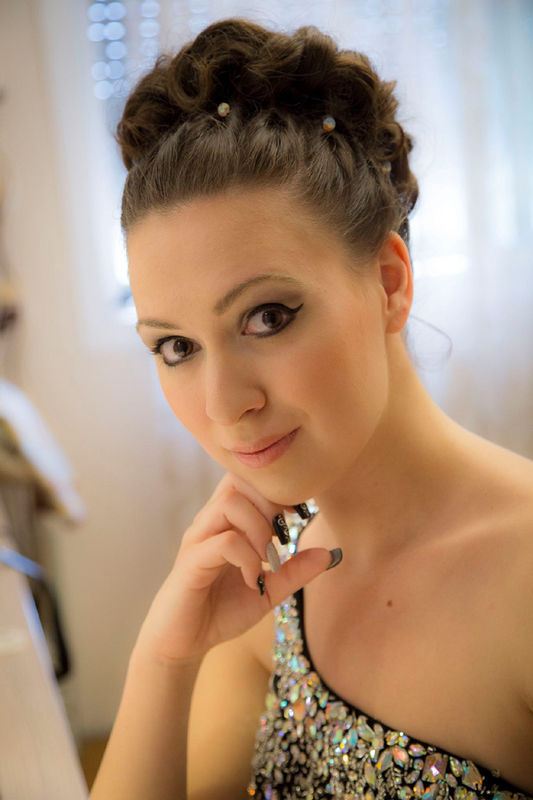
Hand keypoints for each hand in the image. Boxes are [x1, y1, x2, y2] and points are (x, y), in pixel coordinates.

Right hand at [132, 471, 334, 664]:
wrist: (184, 642)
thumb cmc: (222, 609)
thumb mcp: (269, 590)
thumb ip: (295, 571)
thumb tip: (330, 554)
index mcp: (226, 520)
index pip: (248, 478)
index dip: (278, 489)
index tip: (297, 515)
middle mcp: (209, 521)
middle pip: (239, 481)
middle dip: (270, 503)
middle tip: (282, 536)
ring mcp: (198, 539)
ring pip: (230, 504)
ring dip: (259, 529)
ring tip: (268, 558)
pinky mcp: (191, 562)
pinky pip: (224, 542)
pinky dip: (247, 557)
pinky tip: (253, 578)